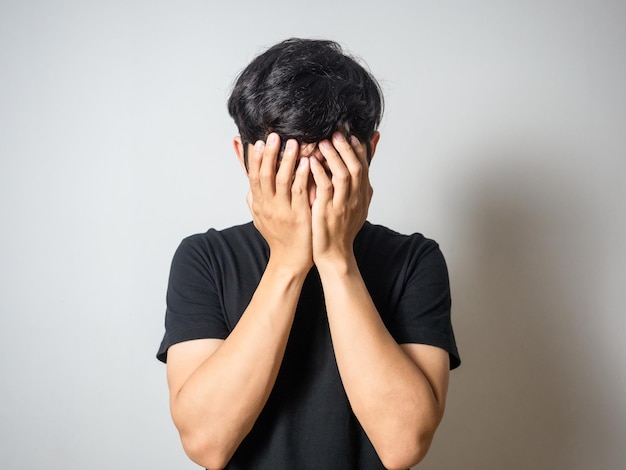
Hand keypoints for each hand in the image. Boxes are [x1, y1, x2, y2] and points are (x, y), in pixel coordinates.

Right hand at [247, 133, 312, 271]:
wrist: (290, 259)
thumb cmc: (278, 236)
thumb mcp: (260, 216)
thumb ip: (254, 198)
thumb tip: (248, 182)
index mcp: (259, 204)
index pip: (253, 177)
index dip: (255, 159)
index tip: (257, 142)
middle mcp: (268, 206)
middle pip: (265, 175)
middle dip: (269, 154)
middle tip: (273, 136)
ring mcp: (283, 210)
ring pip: (282, 180)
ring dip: (286, 160)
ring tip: (292, 143)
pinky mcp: (298, 215)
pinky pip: (299, 192)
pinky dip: (301, 175)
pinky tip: (306, 162)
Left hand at [310, 133, 372, 266]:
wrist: (335, 254)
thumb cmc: (341, 229)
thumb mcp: (355, 206)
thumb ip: (358, 185)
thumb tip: (363, 166)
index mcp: (363, 195)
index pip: (364, 166)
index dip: (358, 149)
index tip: (350, 135)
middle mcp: (356, 198)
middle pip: (357, 166)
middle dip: (347, 148)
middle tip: (336, 133)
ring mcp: (343, 205)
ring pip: (343, 174)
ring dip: (334, 156)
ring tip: (323, 142)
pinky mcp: (328, 211)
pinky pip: (326, 188)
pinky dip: (320, 173)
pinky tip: (312, 162)